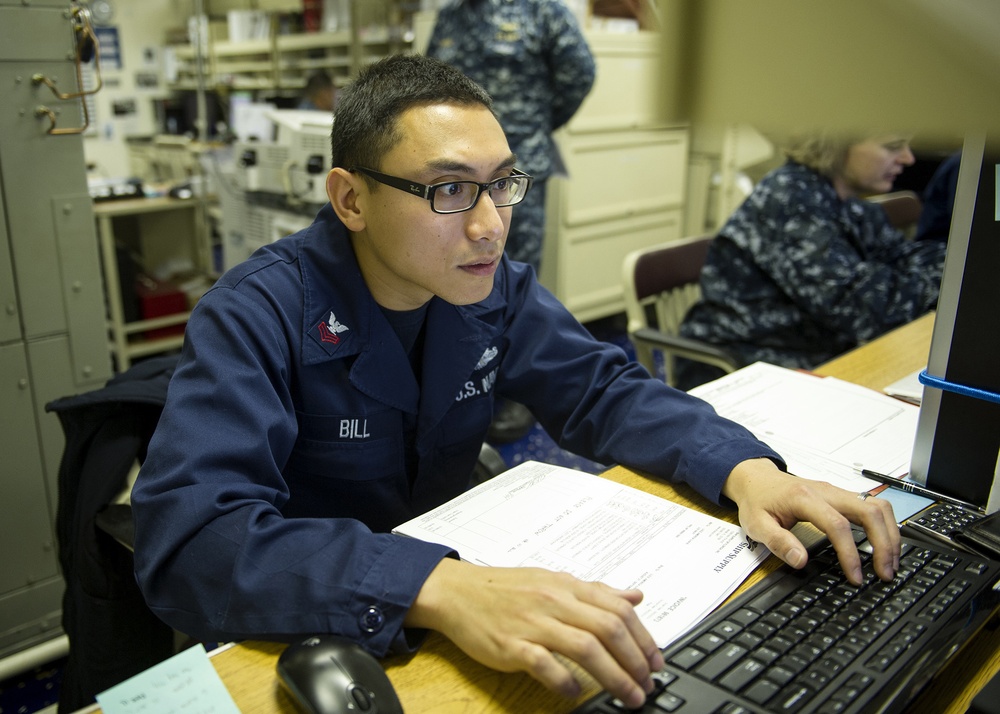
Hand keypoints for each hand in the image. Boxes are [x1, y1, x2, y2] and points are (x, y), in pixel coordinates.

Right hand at [404, 558, 663, 707]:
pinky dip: (564, 680)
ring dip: (612, 676)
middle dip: (635, 661)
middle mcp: (554, 601)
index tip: (656, 662)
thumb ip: (596, 592)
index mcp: (567, 587)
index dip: (644, 638)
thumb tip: (634, 596)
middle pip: (608, 629)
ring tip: (628, 695)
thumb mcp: (554, 581)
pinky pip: (544, 664)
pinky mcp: (511, 645)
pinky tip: (575, 693)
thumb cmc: (506, 589)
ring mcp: (533, 623)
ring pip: (584, 647)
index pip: (617, 610)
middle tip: (648, 684)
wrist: (458, 592)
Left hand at [721, 458, 900, 584]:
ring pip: (878, 505)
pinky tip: (884, 545)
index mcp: (804, 498)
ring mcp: (838, 492)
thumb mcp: (756, 524)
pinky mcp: (843, 496)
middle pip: (869, 511)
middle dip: (884, 543)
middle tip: (885, 572)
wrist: (757, 479)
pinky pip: (873, 506)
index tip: (855, 576)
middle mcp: (827, 491)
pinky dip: (885, 526)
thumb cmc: (757, 501)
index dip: (850, 553)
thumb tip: (801, 561)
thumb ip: (778, 542)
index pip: (837, 525)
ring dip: (890, 533)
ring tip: (891, 562)